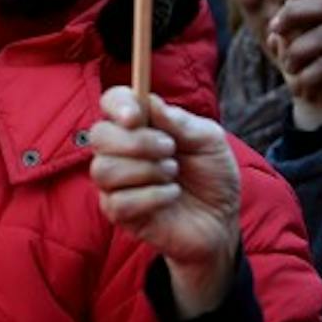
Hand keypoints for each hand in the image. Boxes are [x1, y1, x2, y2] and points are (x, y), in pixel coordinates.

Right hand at [91, 87, 240, 317]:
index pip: (112, 101)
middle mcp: (121, 149)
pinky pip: (119, 201)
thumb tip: (150, 103)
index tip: (136, 116)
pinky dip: (151, 196)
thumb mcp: (209, 141)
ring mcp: (116, 182)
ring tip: (172, 175)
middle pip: (99, 135)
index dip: (118, 104)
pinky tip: (171, 196)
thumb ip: (181, 122)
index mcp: (140, 124)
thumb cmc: (212, 175)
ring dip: (146, 170)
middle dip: (137, 142)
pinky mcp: (119, 212)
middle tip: (170, 150)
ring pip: (104, 169)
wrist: (221, 220)